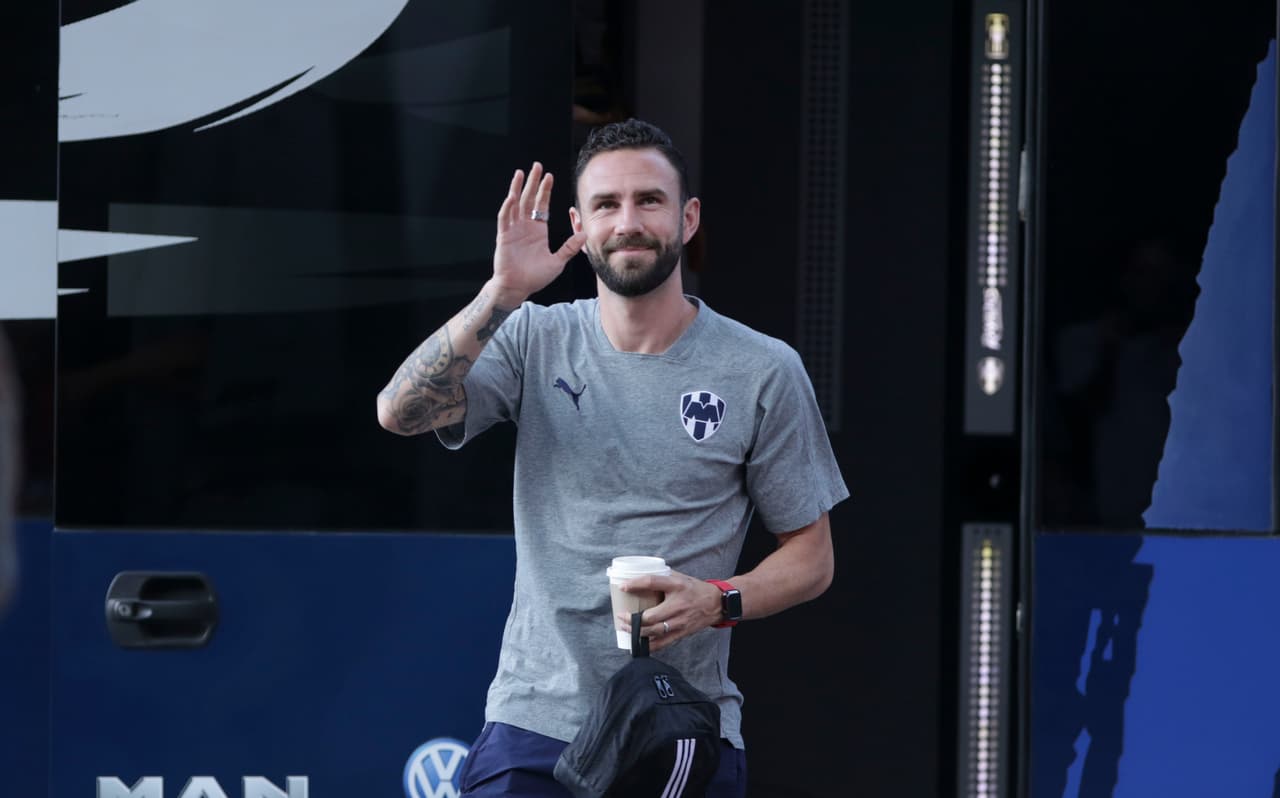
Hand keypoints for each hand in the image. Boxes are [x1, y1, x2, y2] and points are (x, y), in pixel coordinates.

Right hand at [491, 162, 587, 301]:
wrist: (518, 288)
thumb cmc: (535, 277)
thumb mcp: (558, 262)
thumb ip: (570, 247)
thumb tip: (585, 234)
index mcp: (537, 230)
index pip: (542, 205)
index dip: (545, 191)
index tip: (549, 176)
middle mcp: (525, 227)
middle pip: (529, 199)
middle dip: (532, 182)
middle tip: (536, 166)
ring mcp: (513, 230)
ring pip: (515, 204)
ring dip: (517, 188)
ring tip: (520, 173)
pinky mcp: (504, 237)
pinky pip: (505, 219)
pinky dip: (508, 207)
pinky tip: (512, 196)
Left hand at [616, 570, 724, 652]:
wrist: (717, 604)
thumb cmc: (695, 589)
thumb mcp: (680, 578)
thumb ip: (662, 577)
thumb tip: (641, 576)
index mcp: (676, 586)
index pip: (652, 582)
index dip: (635, 584)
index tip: (623, 586)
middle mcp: (677, 605)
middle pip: (650, 616)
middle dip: (632, 619)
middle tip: (621, 616)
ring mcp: (679, 622)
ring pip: (654, 632)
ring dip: (636, 632)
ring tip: (625, 628)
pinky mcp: (681, 633)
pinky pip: (662, 643)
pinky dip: (648, 645)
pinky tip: (637, 644)